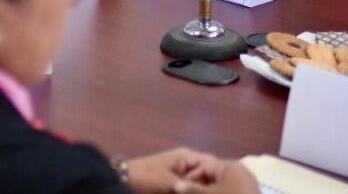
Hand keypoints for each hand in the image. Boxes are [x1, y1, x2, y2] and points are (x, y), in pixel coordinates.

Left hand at [124, 149, 256, 193]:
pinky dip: (190, 191)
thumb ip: (190, 187)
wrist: (121, 182)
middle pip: (207, 176)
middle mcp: (186, 163)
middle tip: (218, 192)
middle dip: (210, 186)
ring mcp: (180, 174)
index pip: (212, 164)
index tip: (225, 188)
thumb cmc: (146, 179)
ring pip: (197, 184)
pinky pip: (186, 188)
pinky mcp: (173, 185)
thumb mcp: (170, 184)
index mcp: (187, 156)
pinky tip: (197, 193)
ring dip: (200, 189)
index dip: (220, 177)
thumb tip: (210, 189)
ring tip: (208, 192)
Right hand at [170, 160, 258, 193]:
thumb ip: (192, 190)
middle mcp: (240, 172)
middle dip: (199, 187)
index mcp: (230, 166)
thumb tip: (176, 185)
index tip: (178, 189)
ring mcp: (247, 185)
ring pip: (221, 187)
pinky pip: (231, 192)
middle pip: (213, 176)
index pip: (204, 166)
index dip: (189, 178)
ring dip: (208, 192)